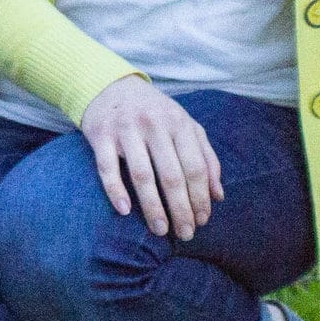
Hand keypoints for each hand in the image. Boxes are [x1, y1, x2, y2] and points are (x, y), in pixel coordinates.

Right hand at [80, 76, 222, 240]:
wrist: (110, 86)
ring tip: (160, 229)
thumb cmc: (154, 113)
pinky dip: (116, 191)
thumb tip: (218, 195)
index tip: (202, 221)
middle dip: (181, 209)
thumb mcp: (185, 126)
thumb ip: (206, 157)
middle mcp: (154, 125)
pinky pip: (108, 168)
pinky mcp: (101, 135)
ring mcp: (126, 130)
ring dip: (153, 207)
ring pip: (142, 175)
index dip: (200, 197)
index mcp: (178, 123)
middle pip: (171, 175)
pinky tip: (125, 211)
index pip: (195, 167)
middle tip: (185, 234)